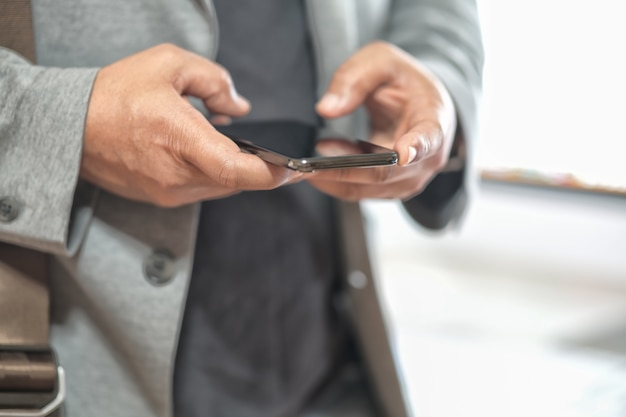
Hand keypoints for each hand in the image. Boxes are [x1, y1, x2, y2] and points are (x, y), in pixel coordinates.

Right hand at [82, 44, 299, 206]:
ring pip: (221, 186)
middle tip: (279, 157)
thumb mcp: (168, 65)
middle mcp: (176, 175)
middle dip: (260, 168)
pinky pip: (202, 189)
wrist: (70, 127)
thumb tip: (239, 107)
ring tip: (238, 148)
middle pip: (236, 180)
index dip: (271, 173)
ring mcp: (168, 192)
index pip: (236, 170)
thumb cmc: (116, 94)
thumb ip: (214, 80)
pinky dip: (214, 174)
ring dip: (236, 170)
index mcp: (179, 139)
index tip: (293, 169)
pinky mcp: (162, 198)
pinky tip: (208, 154)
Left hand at [310, 41, 456, 199]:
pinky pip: (361, 191)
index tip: (403, 154)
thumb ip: (354, 79)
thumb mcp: (380, 62)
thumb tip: (327, 109)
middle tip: (316, 156)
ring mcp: (411, 178)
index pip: (429, 137)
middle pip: (386, 173)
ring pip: (369, 188)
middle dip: (347, 167)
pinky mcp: (392, 188)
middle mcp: (428, 157)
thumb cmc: (404, 81)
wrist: (420, 103)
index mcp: (434, 120)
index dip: (416, 147)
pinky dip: (338, 180)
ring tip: (314, 158)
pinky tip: (322, 164)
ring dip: (338, 176)